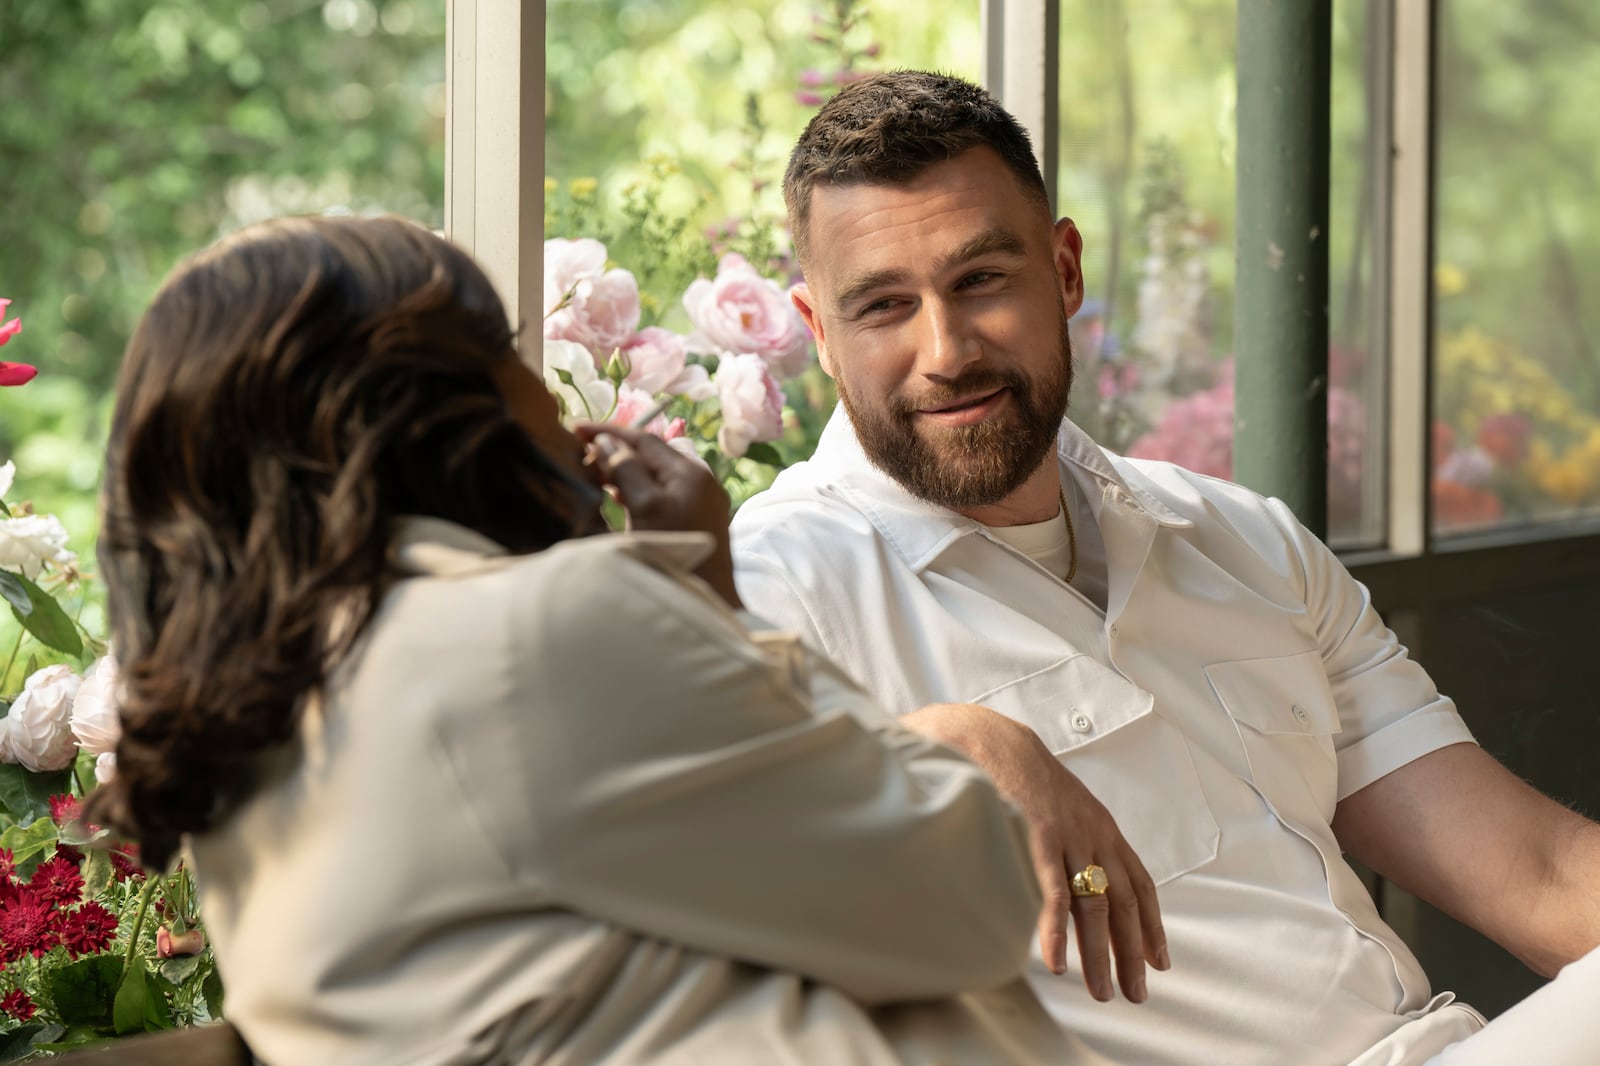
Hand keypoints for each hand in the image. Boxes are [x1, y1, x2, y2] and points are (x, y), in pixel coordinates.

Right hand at [576, 423, 740, 607]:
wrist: (707, 599)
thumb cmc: (675, 552)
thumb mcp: (646, 508)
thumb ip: (627, 470)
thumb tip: (606, 441)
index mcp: (689, 472)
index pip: (645, 439)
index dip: (609, 431)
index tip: (576, 428)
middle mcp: (700, 479)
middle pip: (652, 453)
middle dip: (616, 449)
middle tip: (582, 455)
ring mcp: (700, 500)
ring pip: (657, 472)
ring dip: (626, 469)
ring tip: (595, 474)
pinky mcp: (696, 518)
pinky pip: (663, 491)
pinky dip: (638, 487)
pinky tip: (618, 496)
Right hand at [900, 703, 1168, 1002]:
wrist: (992, 739)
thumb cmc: (1019, 774)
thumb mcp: (1059, 805)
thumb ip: (1070, 840)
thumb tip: (1068, 879)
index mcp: (1102, 827)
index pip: (1139, 884)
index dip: (1151, 924)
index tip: (1159, 961)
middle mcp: (1095, 834)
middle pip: (1123, 903)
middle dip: (1133, 952)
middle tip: (1136, 992)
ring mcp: (1070, 836)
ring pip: (1094, 906)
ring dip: (1100, 955)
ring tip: (1102, 992)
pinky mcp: (1040, 837)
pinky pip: (1053, 892)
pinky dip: (1057, 931)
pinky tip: (1057, 961)